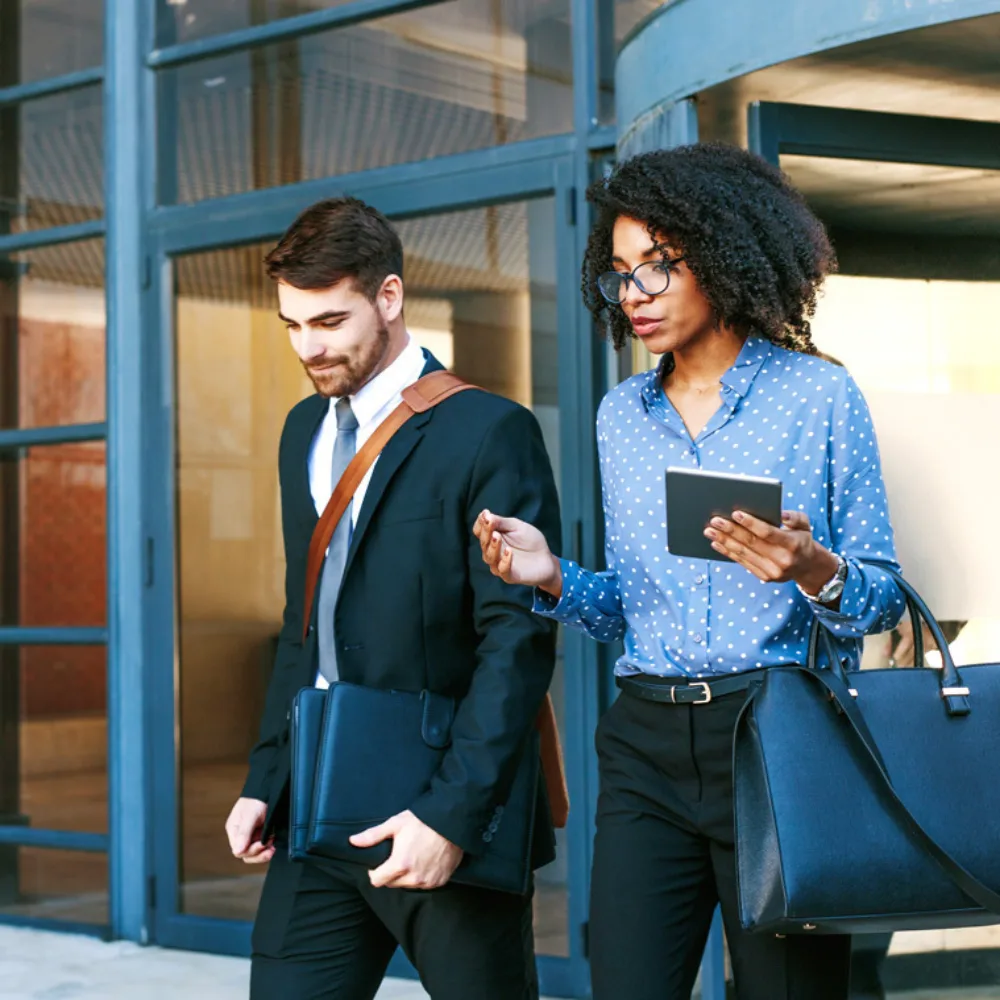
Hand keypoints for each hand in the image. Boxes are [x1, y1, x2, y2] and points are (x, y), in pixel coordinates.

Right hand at [225, 797, 274, 864]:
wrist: (267, 789)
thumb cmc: (256, 799)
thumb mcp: (250, 815)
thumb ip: (244, 833)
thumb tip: (237, 851)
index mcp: (234, 831)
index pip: (238, 851)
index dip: (251, 851)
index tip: (262, 844)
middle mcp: (241, 835)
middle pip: (247, 855)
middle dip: (259, 854)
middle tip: (270, 848)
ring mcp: (252, 836)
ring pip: (255, 853)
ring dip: (265, 852)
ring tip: (273, 846)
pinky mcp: (261, 835)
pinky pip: (263, 847)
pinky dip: (269, 847)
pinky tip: (274, 843)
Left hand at [350, 810, 462, 889]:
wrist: (452, 822)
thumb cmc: (423, 821)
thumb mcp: (395, 824)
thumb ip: (373, 835)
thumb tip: (352, 841)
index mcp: (400, 864)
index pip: (376, 881)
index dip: (374, 871)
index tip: (379, 863)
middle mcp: (413, 878)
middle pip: (392, 884)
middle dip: (390, 873)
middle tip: (397, 856)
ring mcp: (428, 881)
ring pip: (407, 885)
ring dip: (406, 876)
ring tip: (412, 857)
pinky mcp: (439, 882)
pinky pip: (423, 885)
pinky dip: (421, 877)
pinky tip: (424, 861)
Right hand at [474, 509, 561, 595]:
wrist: (547, 559)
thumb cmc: (531, 541)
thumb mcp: (517, 526)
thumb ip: (501, 522)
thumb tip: (485, 515)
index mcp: (492, 538)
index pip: (479, 531)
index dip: (481, 523)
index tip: (486, 514)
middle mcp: (492, 552)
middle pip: (483, 542)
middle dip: (486, 532)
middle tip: (490, 523)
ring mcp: (499, 565)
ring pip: (490, 557)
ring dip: (493, 546)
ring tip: (497, 536)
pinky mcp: (510, 576)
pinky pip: (503, 570)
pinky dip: (505, 561)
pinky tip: (509, 551)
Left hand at [704, 509, 840, 594]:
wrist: (807, 566)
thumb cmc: (801, 538)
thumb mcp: (804, 524)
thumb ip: (794, 517)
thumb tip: (780, 514)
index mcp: (793, 544)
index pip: (768, 533)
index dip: (751, 523)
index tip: (735, 513)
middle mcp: (782, 560)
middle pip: (751, 543)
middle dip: (731, 531)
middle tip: (715, 520)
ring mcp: (772, 571)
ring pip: (743, 554)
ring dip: (724, 541)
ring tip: (709, 531)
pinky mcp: (764, 577)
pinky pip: (742, 562)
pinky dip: (727, 552)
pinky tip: (716, 543)